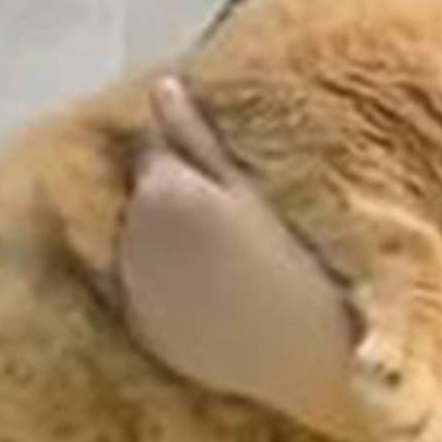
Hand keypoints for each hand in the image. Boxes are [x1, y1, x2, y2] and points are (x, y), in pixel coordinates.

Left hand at [119, 77, 353, 410]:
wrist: (308, 355)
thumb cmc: (298, 264)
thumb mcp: (254, 191)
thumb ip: (198, 137)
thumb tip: (162, 86)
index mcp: (162, 191)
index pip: (153, 154)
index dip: (194, 171)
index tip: (236, 197)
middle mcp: (133, 237)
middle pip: (142, 204)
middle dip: (173, 210)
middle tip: (235, 238)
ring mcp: (135, 289)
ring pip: (140, 249)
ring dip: (167, 251)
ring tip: (228, 273)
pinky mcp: (145, 332)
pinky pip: (146, 298)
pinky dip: (168, 296)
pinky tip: (216, 306)